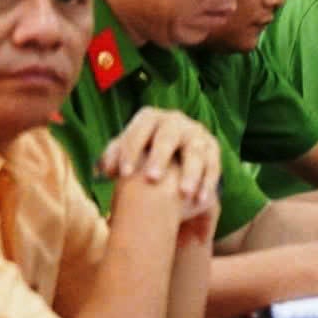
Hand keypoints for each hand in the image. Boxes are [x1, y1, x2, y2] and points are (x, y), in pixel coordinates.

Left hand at [99, 108, 222, 211]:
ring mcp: (196, 133)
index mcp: (150, 118)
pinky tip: (200, 199)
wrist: (170, 153)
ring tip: (184, 194)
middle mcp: (175, 121)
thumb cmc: (140, 154)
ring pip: (195, 151)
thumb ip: (112, 158)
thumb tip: (104, 170)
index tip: (123, 174)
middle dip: (161, 157)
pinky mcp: (212, 147)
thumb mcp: (124, 152)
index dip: (131, 150)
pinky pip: (213, 164)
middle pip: (169, 136)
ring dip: (191, 172)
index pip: (140, 129)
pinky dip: (207, 182)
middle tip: (152, 179)